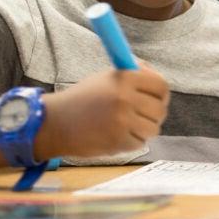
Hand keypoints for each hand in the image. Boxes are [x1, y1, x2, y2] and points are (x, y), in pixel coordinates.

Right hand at [39, 66, 168, 158]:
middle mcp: (125, 98)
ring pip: (153, 128)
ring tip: (128, 125)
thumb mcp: (107, 77)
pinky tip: (117, 134)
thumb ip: (133, 75)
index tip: (157, 98)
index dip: (161, 93)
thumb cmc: (83, 98)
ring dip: (144, 128)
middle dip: (155, 113)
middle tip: (144, 114)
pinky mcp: (118, 142)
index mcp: (125, 78)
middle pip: (160, 109)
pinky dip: (132, 141)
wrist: (56, 122)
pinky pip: (139, 143)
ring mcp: (122, 121)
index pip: (161, 85)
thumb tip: (155, 76)